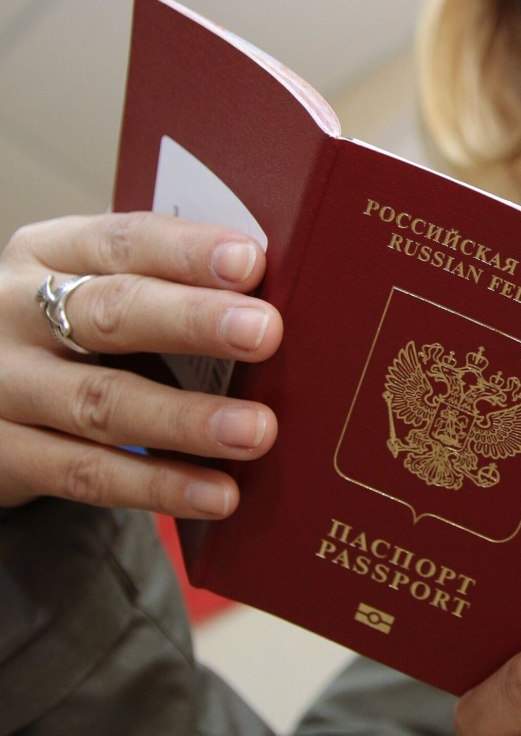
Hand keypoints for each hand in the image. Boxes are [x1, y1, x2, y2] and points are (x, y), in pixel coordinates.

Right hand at [0, 212, 282, 516]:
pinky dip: (159, 486)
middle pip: (109, 314)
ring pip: (100, 402)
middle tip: (265, 333)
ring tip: (257, 431)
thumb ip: (166, 287)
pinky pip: (87, 475)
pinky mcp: (1, 454)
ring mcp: (1, 386)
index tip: (250, 261)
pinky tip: (217, 493)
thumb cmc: (71, 333)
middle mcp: (12, 311)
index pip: (123, 241)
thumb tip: (278, 296)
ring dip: (186, 419)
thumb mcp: (97, 289)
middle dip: (192, 322)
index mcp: (50, 252)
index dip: (188, 252)